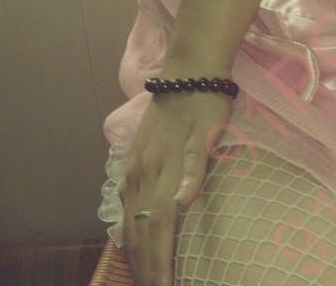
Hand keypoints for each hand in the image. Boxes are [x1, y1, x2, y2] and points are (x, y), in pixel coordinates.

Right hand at [118, 68, 233, 285]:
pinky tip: (132, 239)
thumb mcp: (210, 134)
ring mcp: (135, 165)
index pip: (157, 230)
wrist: (188, 70)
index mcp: (162, 170)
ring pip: (129, 219)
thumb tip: (182, 204)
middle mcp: (143, 172)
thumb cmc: (207, 103)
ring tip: (144, 276)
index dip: (159, 264)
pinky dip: (128, 228)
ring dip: (135, 253)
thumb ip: (196, 169)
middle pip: (139, 232)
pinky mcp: (133, 157)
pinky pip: (125, 202)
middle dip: (145, 268)